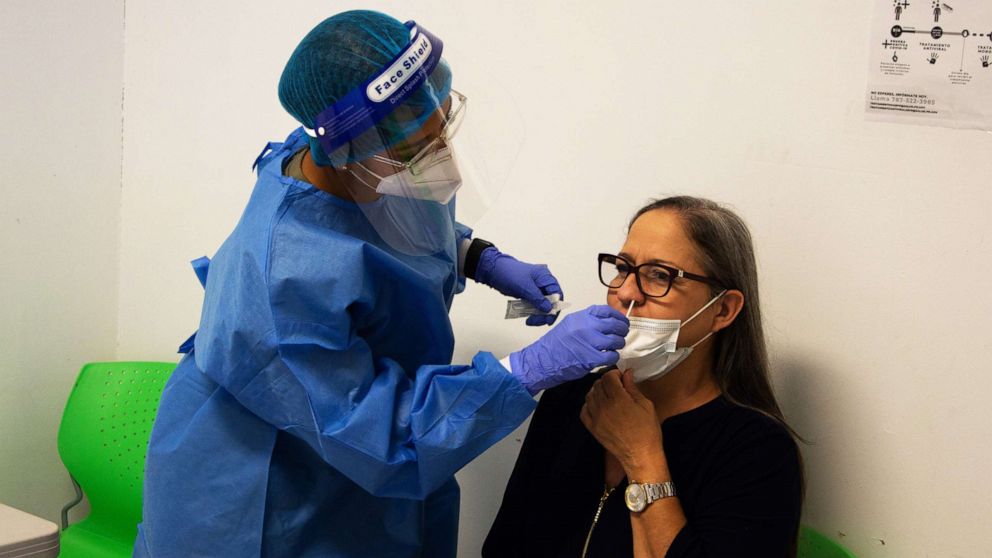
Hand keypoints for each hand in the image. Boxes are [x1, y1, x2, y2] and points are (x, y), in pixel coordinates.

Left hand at [474, 247, 562, 325]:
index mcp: (545, 277)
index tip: (549, 319)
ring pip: (543, 305)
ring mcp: (536, 289)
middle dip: (545, 313)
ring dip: (538, 315)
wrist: (494, 271)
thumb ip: (538, 299)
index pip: (557, 294)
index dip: (555, 307)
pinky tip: (528, 317)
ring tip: (530, 321)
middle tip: (537, 321)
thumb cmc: (510, 273)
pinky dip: (532, 312)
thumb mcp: (525, 287)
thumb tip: (548, 309)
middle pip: (551, 302)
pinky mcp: (529, 294)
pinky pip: (535, 306)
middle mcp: (543, 283)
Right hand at [509, 305, 628, 393]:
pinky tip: (609, 357)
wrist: (542, 361)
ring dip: (618, 344)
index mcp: (581, 317)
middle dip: (622, 330)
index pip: (606, 311)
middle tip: (622, 334)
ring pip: (616, 340)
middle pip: (614, 325)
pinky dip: (613, 356)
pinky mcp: (591, 358)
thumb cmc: (554, 345)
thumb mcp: (569, 325)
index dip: (618, 316)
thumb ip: (586, 321)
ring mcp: (589, 342)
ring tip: (614, 347)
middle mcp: (586, 327)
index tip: (622, 321)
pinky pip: (611, 355)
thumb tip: (606, 322)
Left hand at [580, 370, 663, 468]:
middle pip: (597, 385)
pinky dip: (589, 405)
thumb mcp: (646, 405)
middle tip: (616, 385)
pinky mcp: (592, 428)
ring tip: (608, 395)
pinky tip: (598, 406)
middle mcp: (603, 407)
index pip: (608, 377)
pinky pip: (584, 411)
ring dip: (597, 391)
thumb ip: (633, 388)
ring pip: (589, 396)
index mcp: (618, 399)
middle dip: (606, 381)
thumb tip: (627, 373)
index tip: (621, 377)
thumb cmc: (648, 430)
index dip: (615, 374)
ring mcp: (595, 418)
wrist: (640, 455)